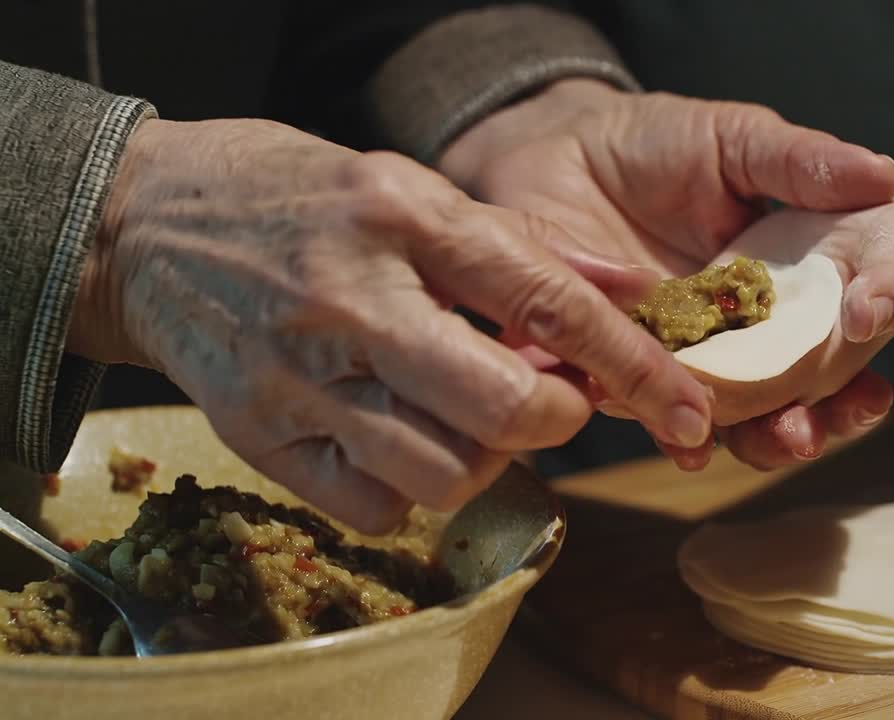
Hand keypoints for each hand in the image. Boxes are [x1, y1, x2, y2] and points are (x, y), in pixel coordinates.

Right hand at [68, 118, 712, 531]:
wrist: (148, 224)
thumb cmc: (303, 203)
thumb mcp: (410, 191)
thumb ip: (519, 250)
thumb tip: (632, 299)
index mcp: (403, 215)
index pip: (547, 300)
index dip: (633, 363)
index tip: (687, 408)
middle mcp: (352, 297)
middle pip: (503, 407)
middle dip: (556, 421)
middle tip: (549, 403)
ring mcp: (298, 374)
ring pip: (445, 472)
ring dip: (483, 458)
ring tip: (459, 414)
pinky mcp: (256, 435)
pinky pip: (376, 508)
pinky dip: (410, 490)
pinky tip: (397, 438)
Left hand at [440, 80, 893, 469]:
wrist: (559, 146)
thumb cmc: (661, 140)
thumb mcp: (738, 140)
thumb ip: (802, 164)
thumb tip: (882, 175)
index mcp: (787, 288)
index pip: (836, 343)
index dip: (860, 375)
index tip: (873, 375)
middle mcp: (742, 336)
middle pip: (789, 400)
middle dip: (807, 427)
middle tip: (808, 429)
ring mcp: (683, 356)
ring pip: (729, 419)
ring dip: (754, 441)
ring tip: (769, 440)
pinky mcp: (621, 365)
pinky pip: (649, 408)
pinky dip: (670, 427)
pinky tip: (686, 438)